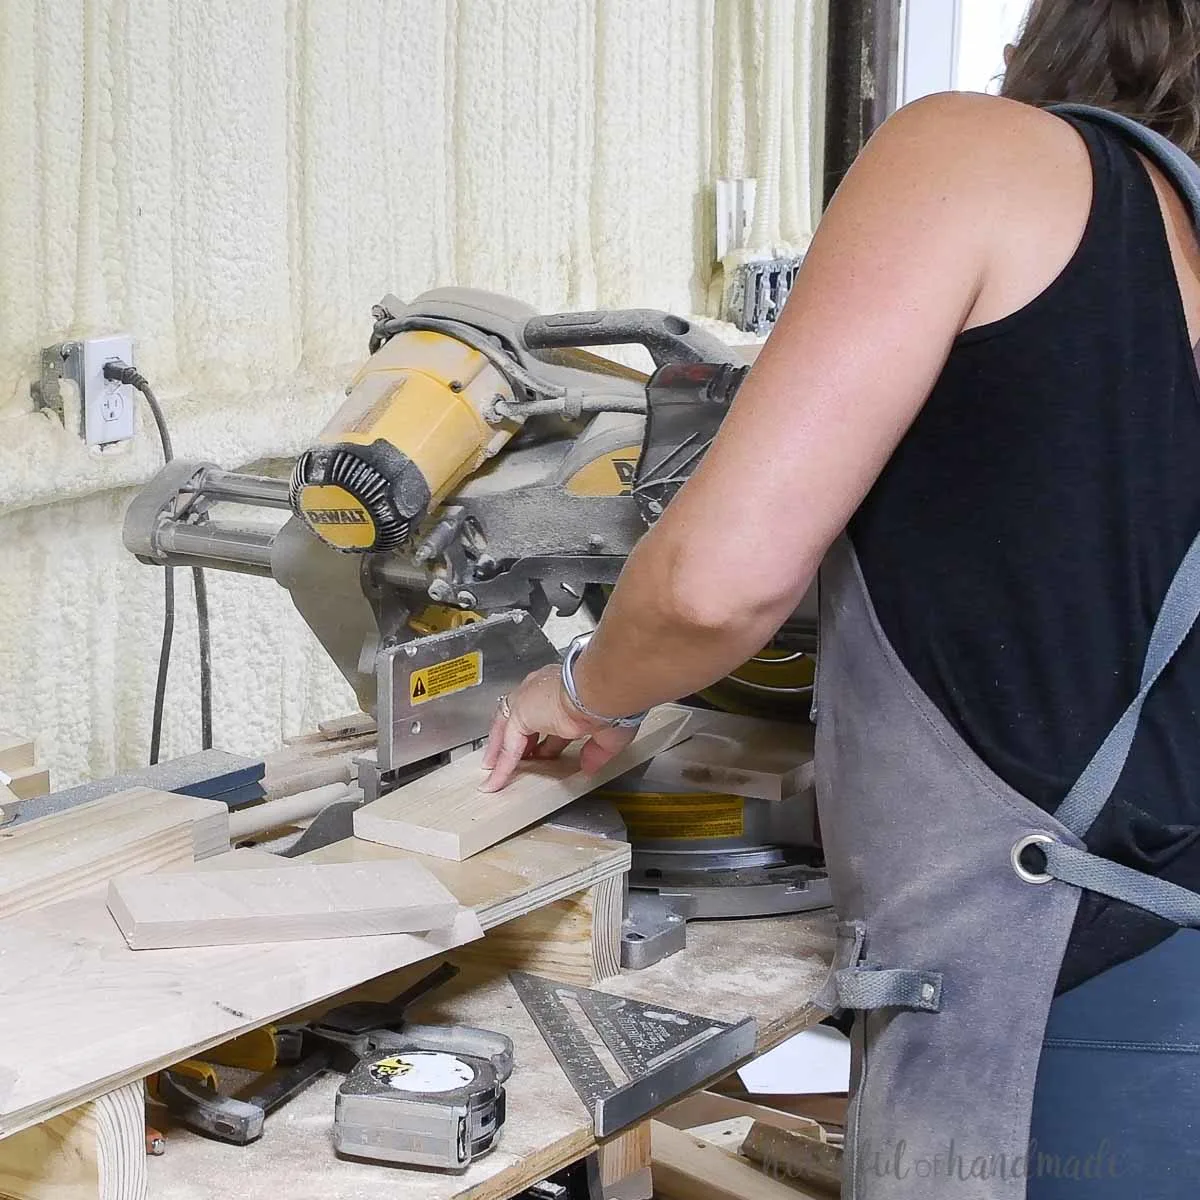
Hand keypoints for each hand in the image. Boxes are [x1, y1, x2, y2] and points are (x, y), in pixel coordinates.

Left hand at [478, 664, 637, 791]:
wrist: (599, 691)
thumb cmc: (609, 701)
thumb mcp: (607, 732)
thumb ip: (596, 750)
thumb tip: (590, 766)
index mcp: (563, 687)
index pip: (546, 712)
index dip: (542, 733)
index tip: (542, 749)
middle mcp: (542, 688)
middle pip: (519, 716)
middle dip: (516, 739)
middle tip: (513, 756)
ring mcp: (528, 699)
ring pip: (507, 728)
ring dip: (500, 750)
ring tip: (493, 770)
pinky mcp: (520, 714)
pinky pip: (507, 745)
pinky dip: (502, 765)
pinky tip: (497, 780)